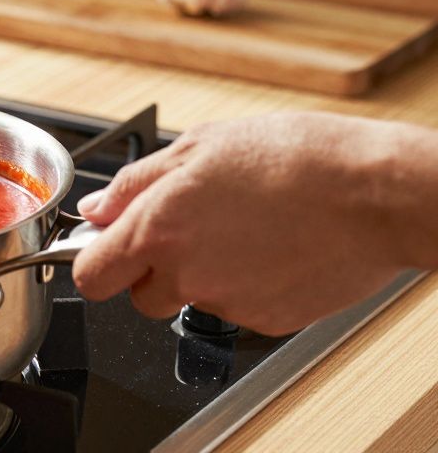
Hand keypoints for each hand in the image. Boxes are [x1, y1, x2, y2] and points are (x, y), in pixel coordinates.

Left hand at [71, 112, 422, 335]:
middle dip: (151, 271)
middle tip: (189, 229)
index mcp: (157, 229)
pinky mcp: (267, 320)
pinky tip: (272, 248)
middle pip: (139, 296)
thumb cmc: (295, 158)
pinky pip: (238, 307)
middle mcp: (185, 274)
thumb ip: (135, 183)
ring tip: (243, 230)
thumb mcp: (200, 145)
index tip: (107, 248)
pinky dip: (247, 285)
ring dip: (201, 276)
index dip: (96, 262)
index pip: (91, 277)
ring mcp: (227, 302)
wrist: (374, 193)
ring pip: (190, 300)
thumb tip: (96, 209)